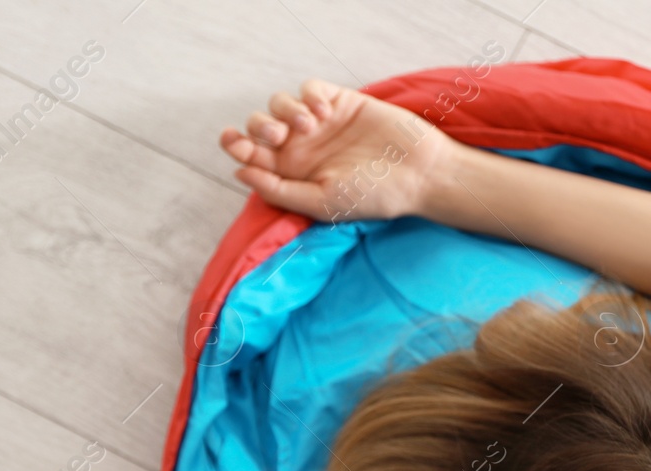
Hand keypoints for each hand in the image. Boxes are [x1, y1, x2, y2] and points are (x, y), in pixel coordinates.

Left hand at [218, 79, 460, 221]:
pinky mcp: (339, 102)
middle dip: (258, 127)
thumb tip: (239, 170)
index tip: (233, 141)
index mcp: (293, 174)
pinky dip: (309, 94)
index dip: (235, 144)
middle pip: (259, 126)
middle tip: (278, 137)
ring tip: (309, 125)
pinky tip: (324, 111)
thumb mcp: (320, 202)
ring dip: (284, 111)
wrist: (417, 173)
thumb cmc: (371, 195)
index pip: (253, 156)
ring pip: (280, 104)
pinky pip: (309, 88)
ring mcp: (320, 123)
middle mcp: (302, 147)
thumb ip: (278, 189)